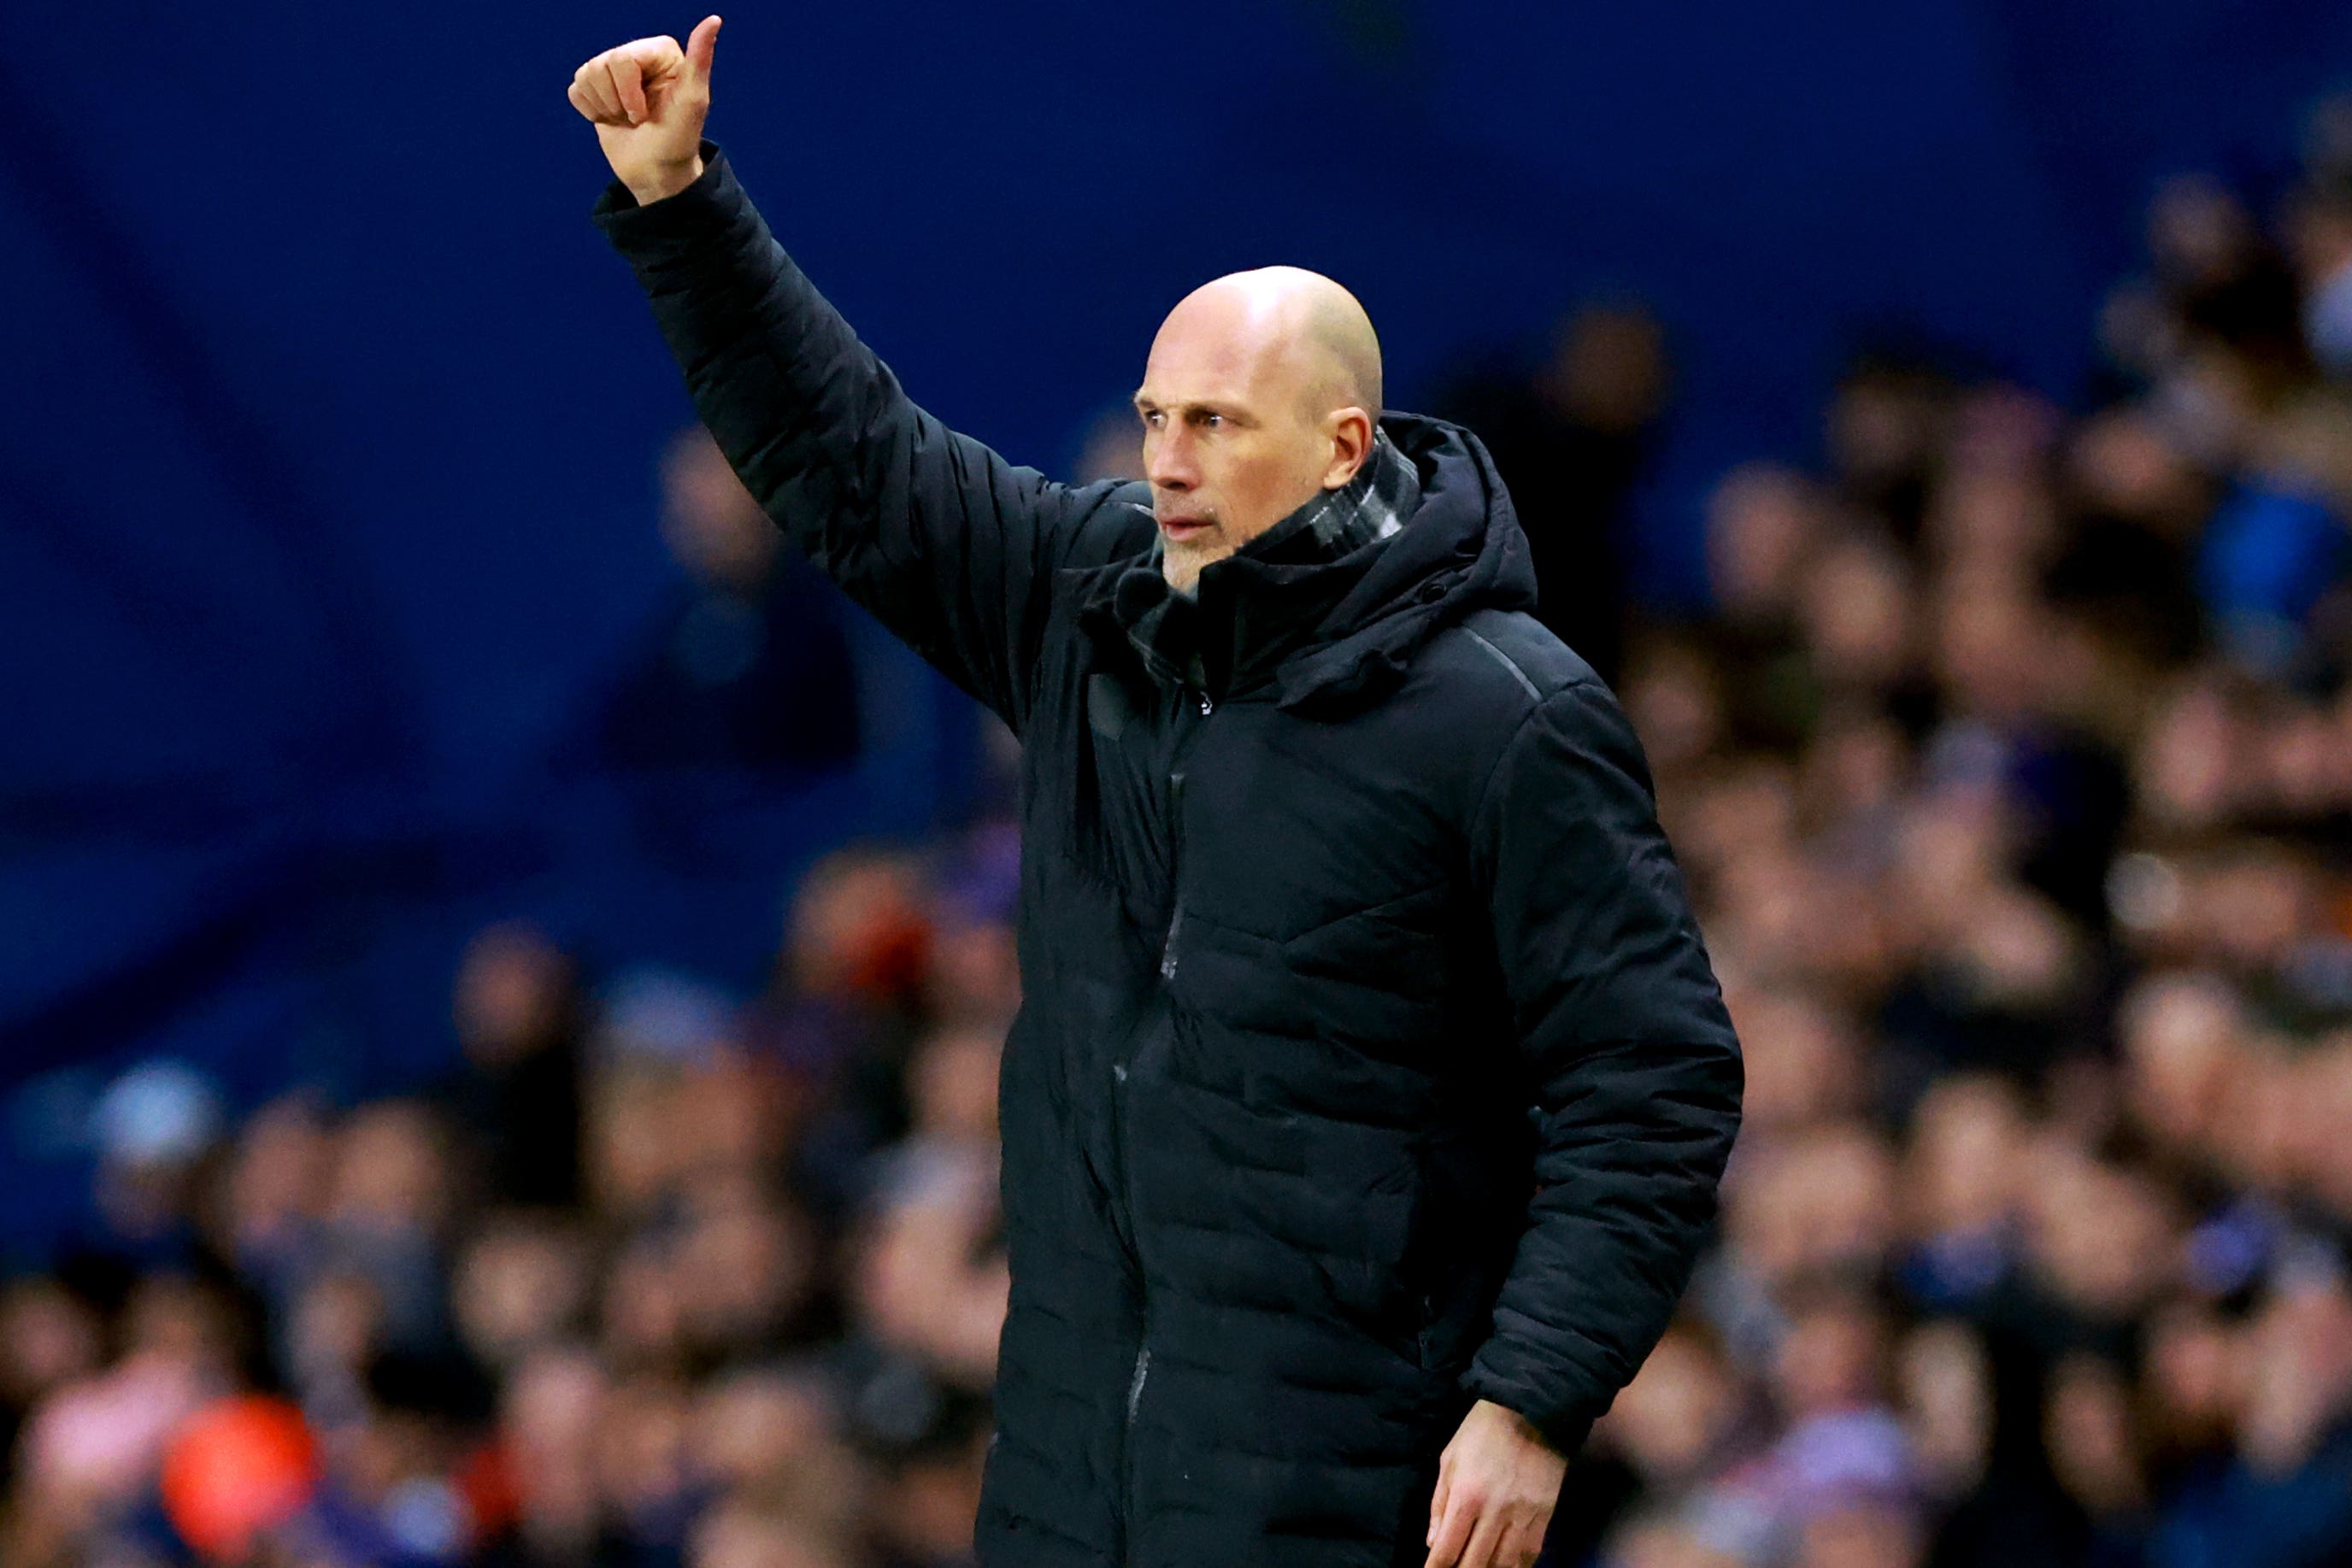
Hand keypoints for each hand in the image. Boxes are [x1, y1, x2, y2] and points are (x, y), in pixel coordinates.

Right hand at [567, 15, 721, 205]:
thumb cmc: (677, 140)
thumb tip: (714, 19)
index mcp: (660, 51)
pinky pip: (575, 89)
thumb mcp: (693, 101)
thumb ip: (700, 59)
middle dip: (617, 101)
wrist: (657, 173)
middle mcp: (637, 55)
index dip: (630, 92)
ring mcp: (614, 72)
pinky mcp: (596, 89)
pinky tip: (611, 119)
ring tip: (626, 119)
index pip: (622, 58)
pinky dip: (590, 110)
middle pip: (601, 64)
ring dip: (604, 107)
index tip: (648, 113)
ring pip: (586, 75)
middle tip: (637, 119)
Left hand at [1424, 1399, 1565, 1567]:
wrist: (1531, 1411)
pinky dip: (1516, 1566)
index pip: (1447, 1549)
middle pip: (1475, 1563)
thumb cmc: (1481, 1432)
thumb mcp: (1450, 1460)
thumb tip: (1433, 1542)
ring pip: (1504, 1564)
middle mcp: (1495, 1512)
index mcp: (1467, 1496)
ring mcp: (1523, 1516)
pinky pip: (1530, 1553)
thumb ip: (1440, 1503)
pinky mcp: (1545, 1515)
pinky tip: (1505, 1567)